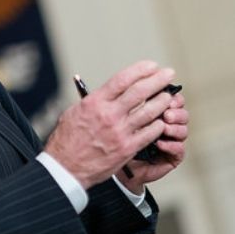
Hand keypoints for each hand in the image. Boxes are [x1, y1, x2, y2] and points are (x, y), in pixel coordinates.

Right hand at [44, 61, 176, 187]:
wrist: (66, 167)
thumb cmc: (67, 139)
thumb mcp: (75, 112)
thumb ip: (93, 100)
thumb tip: (108, 91)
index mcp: (95, 102)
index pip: (122, 79)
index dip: (141, 70)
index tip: (152, 66)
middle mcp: (109, 115)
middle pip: (140, 92)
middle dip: (158, 80)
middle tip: (169, 74)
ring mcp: (120, 132)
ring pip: (149, 112)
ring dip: (162, 102)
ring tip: (168, 97)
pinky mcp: (127, 148)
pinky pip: (150, 133)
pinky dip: (158, 125)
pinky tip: (161, 121)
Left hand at [117, 91, 187, 193]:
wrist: (116, 167)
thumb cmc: (113, 141)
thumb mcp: (116, 117)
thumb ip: (126, 102)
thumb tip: (133, 85)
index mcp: (153, 110)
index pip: (169, 96)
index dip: (169, 93)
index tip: (162, 91)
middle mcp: (165, 123)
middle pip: (180, 110)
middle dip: (174, 108)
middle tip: (166, 111)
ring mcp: (170, 140)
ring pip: (183, 128)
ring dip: (175, 126)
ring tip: (164, 125)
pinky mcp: (171, 157)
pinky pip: (179, 150)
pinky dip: (171, 145)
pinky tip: (160, 143)